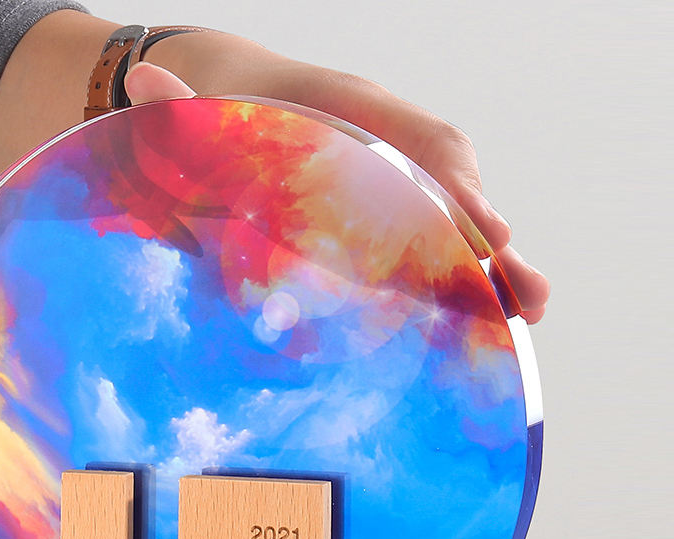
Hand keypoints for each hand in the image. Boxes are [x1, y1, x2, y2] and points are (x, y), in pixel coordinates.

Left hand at [130, 31, 549, 322]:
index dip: (454, 192)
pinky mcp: (385, 226)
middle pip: (452, 189)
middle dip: (489, 243)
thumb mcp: (200, 124)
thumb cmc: (223, 125)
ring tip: (529, 313)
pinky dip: (461, 282)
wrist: (234, 119)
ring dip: (491, 271)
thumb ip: (178, 114)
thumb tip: (144, 82)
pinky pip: (433, 250)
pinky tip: (487, 321)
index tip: (489, 234)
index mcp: (351, 114)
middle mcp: (386, 148)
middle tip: (529, 294)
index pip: (417, 148)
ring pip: (452, 224)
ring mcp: (389, 188)